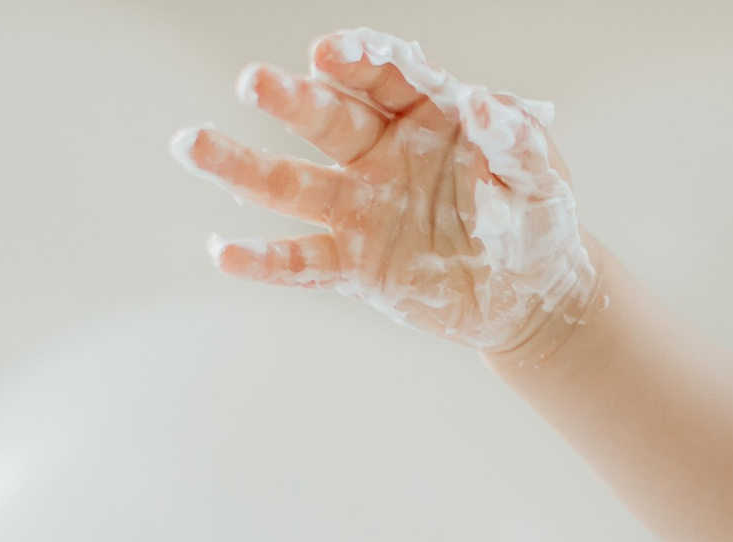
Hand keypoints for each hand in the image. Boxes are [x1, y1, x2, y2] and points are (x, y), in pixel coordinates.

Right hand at [173, 29, 597, 354]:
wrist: (532, 296)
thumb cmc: (536, 220)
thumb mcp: (541, 176)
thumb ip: (517, 140)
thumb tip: (486, 107)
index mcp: (424, 113)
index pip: (381, 74)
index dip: (354, 60)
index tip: (328, 54)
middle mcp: (379, 152)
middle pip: (325, 117)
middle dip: (288, 98)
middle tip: (253, 83)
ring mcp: (360, 208)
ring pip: (291, 183)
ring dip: (240, 166)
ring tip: (191, 144)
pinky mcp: (355, 264)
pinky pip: (303, 260)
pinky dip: (264, 260)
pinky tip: (224, 252)